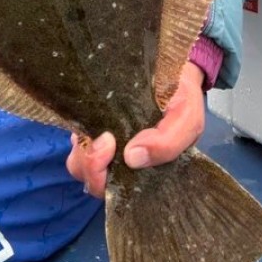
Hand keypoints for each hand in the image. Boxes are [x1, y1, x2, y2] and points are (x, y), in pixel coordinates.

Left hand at [66, 61, 205, 198]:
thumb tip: (133, 158)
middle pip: (91, 180)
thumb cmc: (180, 98)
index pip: (117, 192)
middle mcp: (120, 163)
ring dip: (82, 148)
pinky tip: (89, 114)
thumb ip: (169, 142)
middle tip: (103, 139)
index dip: (104, 178)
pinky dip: (77, 129)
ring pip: (78, 161)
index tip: (109, 147)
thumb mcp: (187, 118)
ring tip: (97, 127)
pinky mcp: (90, 125)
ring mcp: (103, 146)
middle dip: (90, 165)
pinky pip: (74, 137)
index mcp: (146, 171)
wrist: (171, 68)